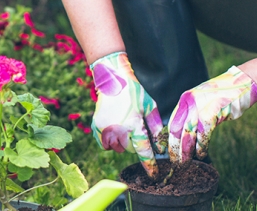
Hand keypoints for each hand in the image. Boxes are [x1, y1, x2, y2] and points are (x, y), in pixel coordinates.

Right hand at [91, 52, 165, 176]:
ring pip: (117, 148)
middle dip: (135, 144)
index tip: (153, 174)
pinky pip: (105, 145)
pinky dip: (110, 142)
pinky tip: (114, 130)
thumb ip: (155, 127)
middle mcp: (119, 129)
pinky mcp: (97, 127)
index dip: (149, 164)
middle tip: (135, 131)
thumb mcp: (150, 107)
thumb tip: (159, 146)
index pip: (143, 150)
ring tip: (124, 128)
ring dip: (122, 143)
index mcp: (134, 124)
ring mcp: (105, 129)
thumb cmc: (134, 93)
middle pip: (129, 149)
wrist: (112, 80)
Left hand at [168, 66, 256, 162]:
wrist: (243, 83)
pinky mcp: (213, 111)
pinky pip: (203, 134)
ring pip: (188, 133)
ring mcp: (200, 107)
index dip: (169, 139)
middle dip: (175, 148)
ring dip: (186, 151)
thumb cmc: (224, 96)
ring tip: (185, 162)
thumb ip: (192, 113)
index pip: (172, 122)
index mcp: (185, 100)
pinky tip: (201, 154)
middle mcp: (190, 102)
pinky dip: (201, 146)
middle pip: (176, 130)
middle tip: (175, 162)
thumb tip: (184, 133)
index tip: (167, 152)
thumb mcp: (203, 101)